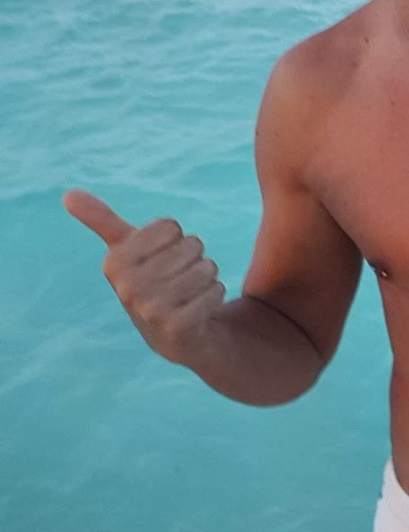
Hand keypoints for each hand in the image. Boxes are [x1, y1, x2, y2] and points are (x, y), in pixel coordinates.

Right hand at [62, 189, 224, 363]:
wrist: (177, 336)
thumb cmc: (154, 283)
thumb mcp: (127, 251)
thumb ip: (103, 222)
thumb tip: (68, 194)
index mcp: (114, 263)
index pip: (170, 226)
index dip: (175, 239)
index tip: (163, 260)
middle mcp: (127, 288)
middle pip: (192, 244)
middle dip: (194, 258)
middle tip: (179, 280)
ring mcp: (151, 311)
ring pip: (207, 266)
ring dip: (207, 277)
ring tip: (191, 293)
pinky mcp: (178, 328)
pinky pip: (217, 290)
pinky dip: (215, 294)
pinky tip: (200, 309)